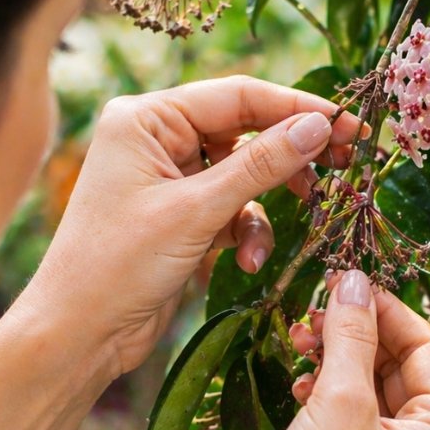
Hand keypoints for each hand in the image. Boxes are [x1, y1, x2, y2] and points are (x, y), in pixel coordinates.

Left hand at [24, 76, 364, 375]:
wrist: (78, 333)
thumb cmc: (118, 265)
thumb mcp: (196, 212)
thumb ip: (261, 165)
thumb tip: (319, 126)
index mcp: (147, 118)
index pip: (238, 96)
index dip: (298, 108)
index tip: (351, 125)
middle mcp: (156, 139)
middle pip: (245, 131)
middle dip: (289, 158)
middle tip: (343, 168)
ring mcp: (168, 178)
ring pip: (243, 175)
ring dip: (264, 208)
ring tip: (277, 235)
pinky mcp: (179, 215)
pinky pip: (230, 209)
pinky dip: (245, 232)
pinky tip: (246, 261)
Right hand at [224, 270, 429, 429]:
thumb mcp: (338, 402)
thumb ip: (350, 336)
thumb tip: (355, 282)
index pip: (429, 348)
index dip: (387, 309)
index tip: (346, 282)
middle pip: (404, 371)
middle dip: (358, 337)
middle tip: (315, 311)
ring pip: (378, 396)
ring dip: (340, 365)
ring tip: (299, 345)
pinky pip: (361, 425)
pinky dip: (333, 400)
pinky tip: (300, 388)